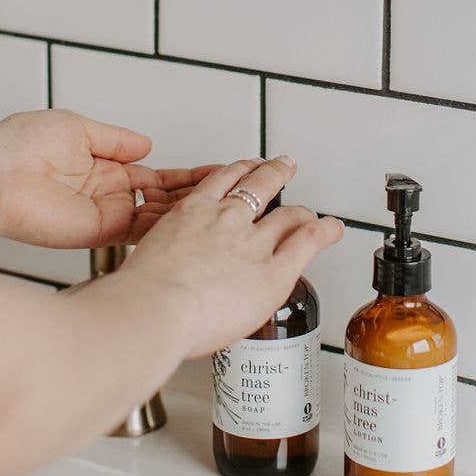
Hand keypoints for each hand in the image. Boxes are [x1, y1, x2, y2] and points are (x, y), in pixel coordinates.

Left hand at [0, 110, 214, 245]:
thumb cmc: (19, 146)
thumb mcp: (77, 127)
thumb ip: (115, 139)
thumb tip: (147, 143)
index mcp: (104, 166)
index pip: (156, 174)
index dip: (186, 174)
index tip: (217, 170)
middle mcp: (109, 193)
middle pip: (163, 198)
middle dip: (197, 196)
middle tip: (234, 193)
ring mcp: (105, 214)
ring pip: (157, 216)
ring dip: (188, 212)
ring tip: (226, 208)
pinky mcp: (98, 233)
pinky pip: (139, 230)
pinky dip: (165, 226)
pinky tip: (193, 222)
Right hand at [119, 154, 343, 357]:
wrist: (155, 307)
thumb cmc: (141, 295)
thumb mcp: (143, 261)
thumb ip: (161, 262)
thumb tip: (163, 279)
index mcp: (192, 213)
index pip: (222, 181)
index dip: (239, 172)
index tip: (245, 170)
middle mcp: (226, 219)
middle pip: (259, 185)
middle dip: (273, 173)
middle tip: (282, 167)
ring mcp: (253, 242)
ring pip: (287, 213)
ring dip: (302, 210)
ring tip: (310, 210)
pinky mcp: (273, 270)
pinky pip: (308, 241)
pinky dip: (325, 231)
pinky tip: (334, 228)